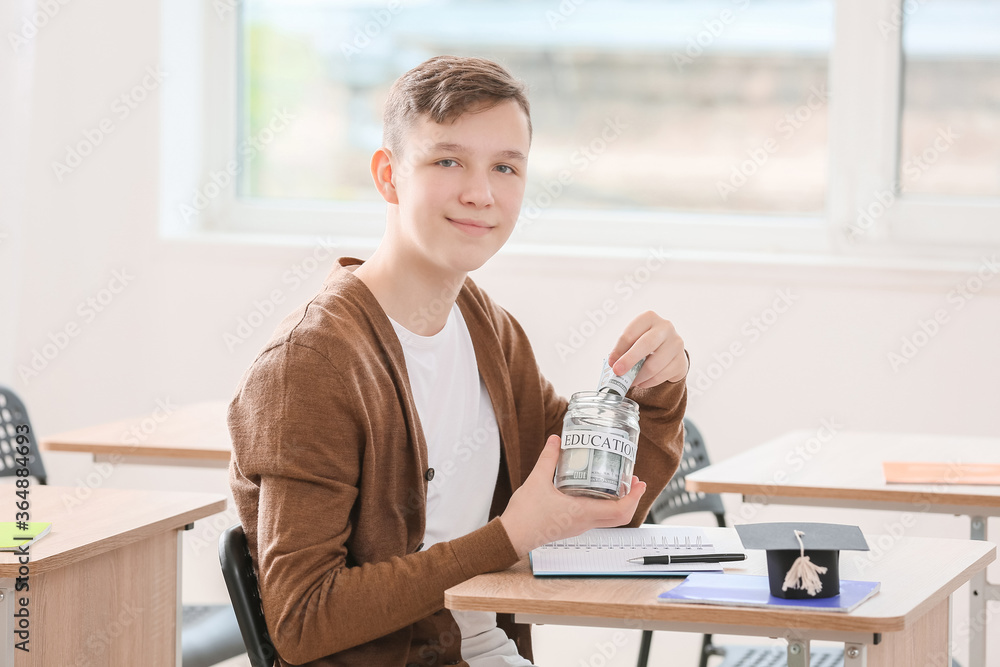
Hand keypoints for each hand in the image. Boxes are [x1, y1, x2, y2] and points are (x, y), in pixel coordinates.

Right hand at [499, 435, 647, 558]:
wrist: (512, 536)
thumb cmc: (525, 514)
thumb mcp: (537, 480)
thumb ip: (548, 459)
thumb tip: (556, 440)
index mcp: (582, 513)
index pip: (619, 512)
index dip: (634, 498)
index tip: (640, 484)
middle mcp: (585, 523)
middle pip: (619, 517)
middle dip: (631, 499)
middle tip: (634, 481)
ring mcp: (579, 526)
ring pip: (609, 518)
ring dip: (618, 502)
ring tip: (617, 483)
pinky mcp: (572, 526)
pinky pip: (596, 518)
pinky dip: (604, 505)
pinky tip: (595, 490)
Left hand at [608, 311, 686, 388]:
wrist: (670, 350)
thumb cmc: (646, 343)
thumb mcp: (634, 340)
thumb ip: (623, 349)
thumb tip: (614, 364)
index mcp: (649, 317)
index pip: (630, 333)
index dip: (618, 350)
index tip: (611, 362)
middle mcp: (665, 327)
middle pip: (646, 344)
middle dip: (629, 360)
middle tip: (618, 372)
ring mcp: (676, 343)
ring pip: (654, 364)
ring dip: (638, 376)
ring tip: (630, 381)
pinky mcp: (681, 360)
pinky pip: (662, 376)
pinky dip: (648, 382)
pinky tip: (641, 382)